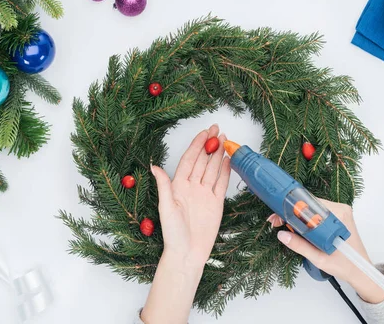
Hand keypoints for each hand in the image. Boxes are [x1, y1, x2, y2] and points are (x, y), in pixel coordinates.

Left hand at [151, 124, 230, 265]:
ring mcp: (204, 194)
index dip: (197, 145)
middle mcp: (192, 187)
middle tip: (218, 129)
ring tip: (225, 140)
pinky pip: (221, 183)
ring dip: (218, 155)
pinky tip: (228, 160)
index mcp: (179, 185)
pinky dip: (225, 171)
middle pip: (202, 161)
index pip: (189, 159)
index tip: (205, 133)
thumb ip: (164, 186)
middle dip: (210, 145)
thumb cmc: (173, 234)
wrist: (187, 254)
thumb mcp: (166, 208)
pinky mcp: (215, 203)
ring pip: (212, 169)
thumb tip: (154, 166)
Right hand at [272, 199, 383, 303]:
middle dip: (292, 214)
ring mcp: (340, 213)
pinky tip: (299, 230)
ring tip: (287, 228)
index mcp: (338, 216)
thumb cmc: (345, 266)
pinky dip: (307, 221)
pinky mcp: (338, 218)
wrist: (361, 272)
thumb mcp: (319, 258)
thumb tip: (282, 235)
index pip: (310, 204)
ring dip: (298, 218)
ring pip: (312, 210)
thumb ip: (300, 246)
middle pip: (310, 205)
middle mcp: (340, 210)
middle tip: (277, 223)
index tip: (278, 217)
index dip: (291, 209)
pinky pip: (318, 214)